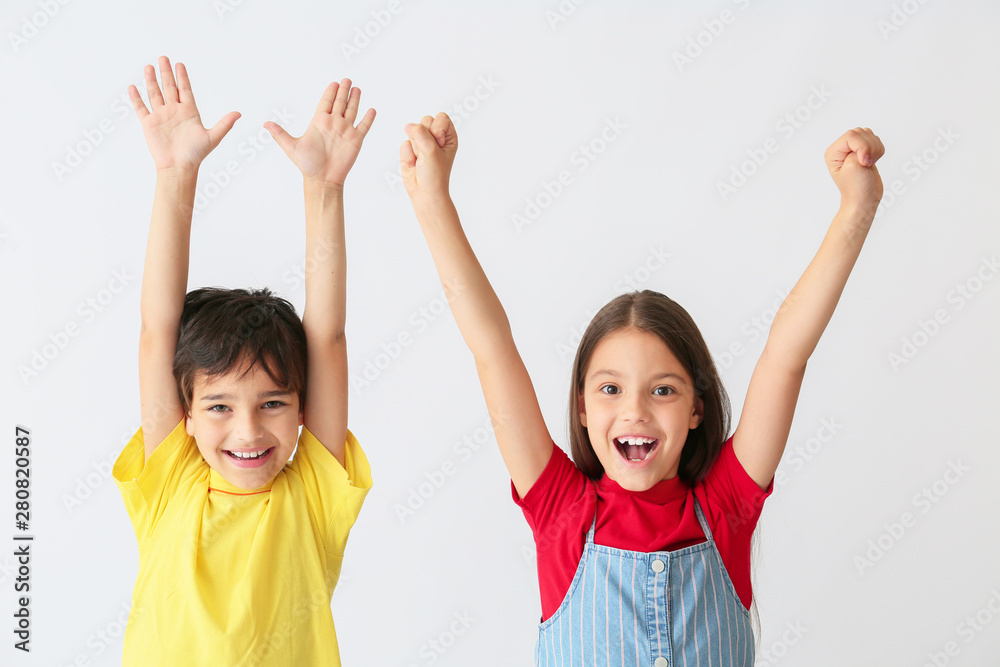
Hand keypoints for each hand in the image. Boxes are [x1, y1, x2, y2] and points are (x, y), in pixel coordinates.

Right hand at [128, 56, 239, 171]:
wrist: (179, 167)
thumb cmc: (196, 154)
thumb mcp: (213, 137)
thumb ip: (225, 124)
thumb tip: (239, 113)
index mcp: (189, 112)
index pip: (185, 90)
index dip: (182, 77)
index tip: (180, 64)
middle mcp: (174, 111)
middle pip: (169, 87)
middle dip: (166, 72)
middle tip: (163, 57)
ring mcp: (161, 116)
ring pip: (155, 94)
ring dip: (151, 80)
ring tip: (149, 66)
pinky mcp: (149, 124)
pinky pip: (141, 108)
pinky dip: (137, 98)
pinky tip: (133, 87)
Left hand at [265, 79, 374, 186]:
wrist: (322, 179)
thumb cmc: (307, 165)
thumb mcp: (291, 146)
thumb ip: (280, 134)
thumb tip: (265, 124)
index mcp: (319, 122)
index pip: (325, 102)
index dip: (330, 92)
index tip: (333, 83)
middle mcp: (333, 124)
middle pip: (339, 103)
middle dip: (343, 91)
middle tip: (346, 80)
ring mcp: (345, 131)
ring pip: (352, 111)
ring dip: (354, 100)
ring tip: (357, 89)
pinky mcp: (355, 140)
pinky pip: (363, 126)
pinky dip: (368, 118)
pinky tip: (371, 110)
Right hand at [400, 112, 457, 200]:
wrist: (424, 192)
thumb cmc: (435, 174)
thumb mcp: (431, 150)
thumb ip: (420, 133)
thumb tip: (408, 126)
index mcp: (448, 136)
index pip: (441, 117)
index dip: (437, 129)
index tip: (438, 143)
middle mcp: (436, 137)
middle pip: (425, 121)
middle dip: (424, 138)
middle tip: (428, 154)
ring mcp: (422, 142)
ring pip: (413, 131)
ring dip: (416, 148)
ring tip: (421, 160)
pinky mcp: (410, 149)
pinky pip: (404, 143)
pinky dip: (408, 155)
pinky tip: (414, 164)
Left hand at [825, 127, 884, 211]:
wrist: (864, 199)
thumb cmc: (855, 188)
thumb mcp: (852, 166)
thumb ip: (857, 147)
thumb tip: (865, 141)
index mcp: (833, 152)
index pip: (851, 136)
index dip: (862, 147)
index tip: (863, 163)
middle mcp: (842, 149)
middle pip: (861, 133)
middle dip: (869, 148)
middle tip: (865, 164)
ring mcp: (854, 149)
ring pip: (870, 135)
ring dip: (874, 149)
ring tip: (868, 164)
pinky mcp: (865, 151)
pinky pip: (876, 141)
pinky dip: (879, 151)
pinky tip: (872, 162)